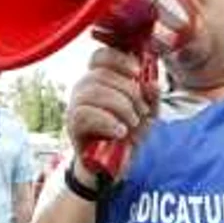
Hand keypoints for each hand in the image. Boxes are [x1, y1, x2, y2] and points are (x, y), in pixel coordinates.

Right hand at [66, 47, 158, 182]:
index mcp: (101, 79)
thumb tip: (152, 83)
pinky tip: (120, 131)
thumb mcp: (146, 115)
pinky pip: (85, 113)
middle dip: (128, 91)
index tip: (137, 72)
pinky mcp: (72, 124)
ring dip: (120, 106)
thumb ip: (151, 98)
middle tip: (142, 110)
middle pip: (102, 74)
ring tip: (132, 123)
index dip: (119, 59)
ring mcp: (75, 104)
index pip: (101, 56)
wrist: (112, 166)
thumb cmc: (126, 134)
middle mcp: (84, 87)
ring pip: (94, 91)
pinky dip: (108, 121)